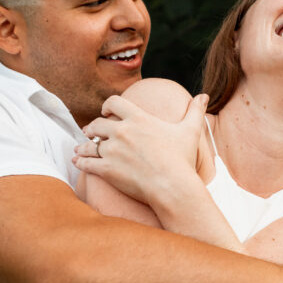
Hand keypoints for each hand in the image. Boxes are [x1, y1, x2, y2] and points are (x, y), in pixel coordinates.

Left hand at [73, 90, 207, 207]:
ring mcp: (112, 150)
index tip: (105, 112)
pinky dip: (80, 161)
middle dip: (93, 128)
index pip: (113, 102)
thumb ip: (195, 111)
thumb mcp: (189, 131)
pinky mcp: (107, 169)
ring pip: (89, 143)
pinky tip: (77, 162)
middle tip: (90, 132)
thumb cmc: (181, 160)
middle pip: (97, 123)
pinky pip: (87, 162)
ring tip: (80, 148)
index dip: (107, 106)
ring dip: (84, 145)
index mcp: (138, 118)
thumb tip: (204, 96)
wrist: (172, 186)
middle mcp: (122, 131)